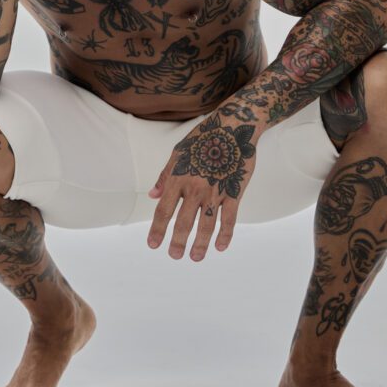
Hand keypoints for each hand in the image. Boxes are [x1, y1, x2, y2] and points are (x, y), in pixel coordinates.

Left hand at [146, 113, 258, 259]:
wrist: (233, 128)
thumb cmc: (202, 139)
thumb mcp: (178, 153)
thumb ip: (164, 176)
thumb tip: (151, 196)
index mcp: (179, 178)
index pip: (164, 210)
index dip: (157, 229)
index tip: (153, 245)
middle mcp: (195, 188)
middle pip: (184, 222)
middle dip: (178, 242)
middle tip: (174, 256)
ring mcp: (216, 191)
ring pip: (206, 225)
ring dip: (200, 244)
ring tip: (195, 258)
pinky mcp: (234, 192)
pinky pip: (229, 218)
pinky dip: (225, 235)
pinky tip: (220, 247)